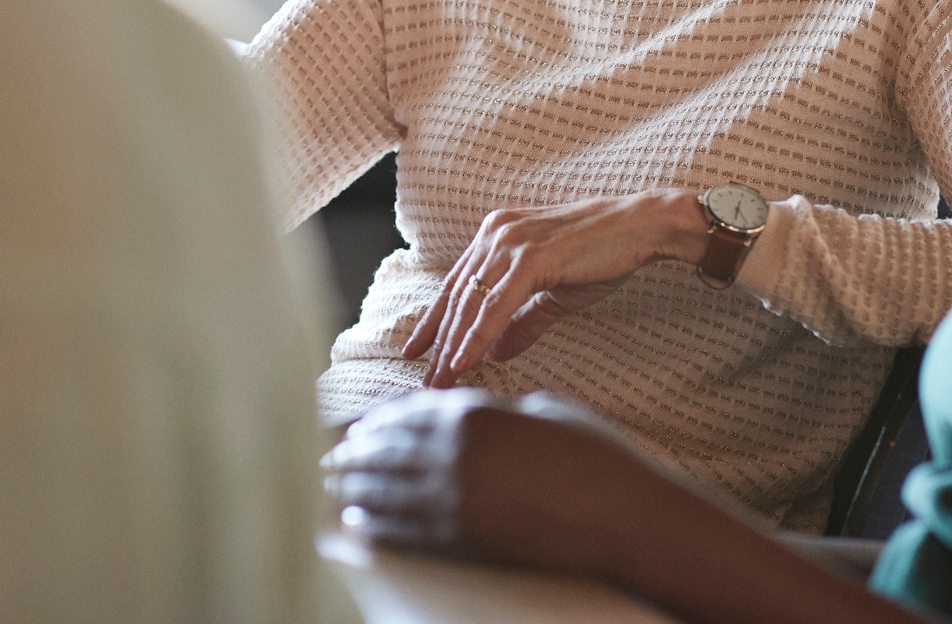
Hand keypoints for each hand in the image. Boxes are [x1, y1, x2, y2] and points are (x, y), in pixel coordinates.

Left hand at [321, 388, 658, 569]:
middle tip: (331, 456)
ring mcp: (454, 500)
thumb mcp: (543, 412)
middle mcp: (453, 453)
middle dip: (355, 452)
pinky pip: (404, 529)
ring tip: (333, 483)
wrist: (620, 517)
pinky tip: (358, 520)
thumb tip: (476, 413)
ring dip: (355, 485)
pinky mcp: (461, 541)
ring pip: (386, 489)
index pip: (409, 412)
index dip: (379, 419)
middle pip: (388, 449)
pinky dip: (375, 523)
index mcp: (473, 414)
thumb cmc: (592, 458)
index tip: (359, 425)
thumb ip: (498, 411)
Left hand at [404, 189, 711, 386]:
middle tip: (424, 383)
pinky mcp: (531, 256)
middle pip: (457, 297)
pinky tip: (464, 362)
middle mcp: (496, 233)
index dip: (435, 322)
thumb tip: (495, 355)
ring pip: (471, 303)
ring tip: (440, 383)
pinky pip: (496, 305)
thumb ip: (521, 322)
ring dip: (452, 347)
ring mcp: (511, 242)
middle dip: (437, 343)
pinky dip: (477, 336)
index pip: (457, 285)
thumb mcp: (553, 294)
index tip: (417, 353)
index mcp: (496, 235)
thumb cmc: (601, 255)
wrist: (641, 226)